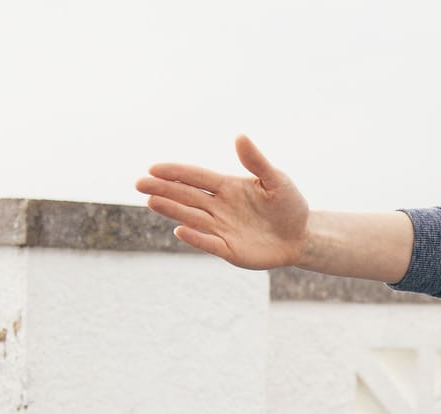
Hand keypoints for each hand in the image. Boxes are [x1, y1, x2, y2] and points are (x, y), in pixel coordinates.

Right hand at [136, 135, 308, 269]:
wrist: (301, 236)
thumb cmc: (288, 205)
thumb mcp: (276, 180)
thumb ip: (257, 162)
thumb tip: (240, 137)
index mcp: (227, 187)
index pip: (196, 177)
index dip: (175, 172)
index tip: (154, 168)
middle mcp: (218, 207)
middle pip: (186, 196)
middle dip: (163, 189)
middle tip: (139, 183)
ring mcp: (221, 228)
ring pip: (191, 217)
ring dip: (172, 210)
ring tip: (152, 201)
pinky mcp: (229, 250)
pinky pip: (209, 243)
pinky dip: (195, 237)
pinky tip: (179, 230)